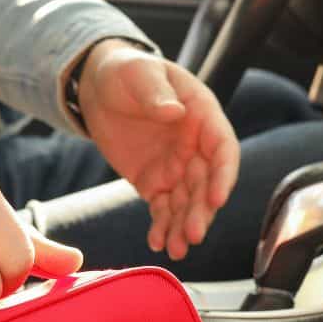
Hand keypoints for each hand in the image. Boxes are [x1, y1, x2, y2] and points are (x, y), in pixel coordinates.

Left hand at [78, 40, 240, 259]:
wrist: (98, 88)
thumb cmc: (125, 71)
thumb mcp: (138, 72)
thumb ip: (156, 92)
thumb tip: (175, 112)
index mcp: (202, 115)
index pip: (222, 149)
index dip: (224, 175)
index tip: (217, 199)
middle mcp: (195, 145)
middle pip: (206, 184)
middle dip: (201, 211)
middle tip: (192, 235)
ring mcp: (176, 166)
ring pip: (187, 202)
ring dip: (183, 226)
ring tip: (175, 249)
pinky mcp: (154, 182)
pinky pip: (163, 209)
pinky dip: (162, 227)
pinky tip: (157, 243)